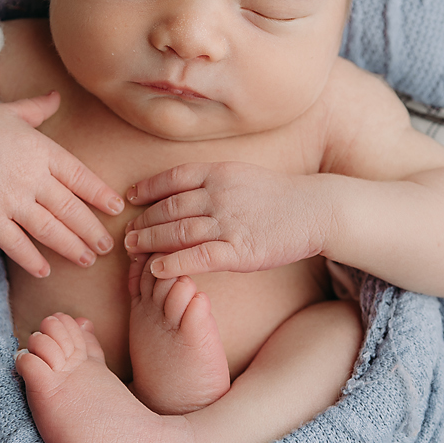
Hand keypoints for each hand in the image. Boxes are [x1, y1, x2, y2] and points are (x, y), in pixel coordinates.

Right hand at [0, 92, 123, 276]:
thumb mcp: (7, 113)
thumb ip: (35, 109)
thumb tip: (56, 95)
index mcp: (41, 150)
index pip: (80, 176)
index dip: (100, 194)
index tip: (116, 208)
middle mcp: (32, 177)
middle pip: (71, 208)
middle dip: (92, 230)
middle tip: (107, 246)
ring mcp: (11, 199)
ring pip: (50, 230)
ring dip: (71, 247)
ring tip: (86, 259)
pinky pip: (16, 244)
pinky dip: (32, 259)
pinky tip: (44, 271)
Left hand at [124, 163, 318, 277]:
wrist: (317, 210)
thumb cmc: (280, 196)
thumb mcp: (243, 176)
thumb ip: (214, 182)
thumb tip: (185, 190)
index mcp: (219, 173)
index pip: (173, 178)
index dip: (148, 189)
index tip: (130, 198)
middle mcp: (219, 194)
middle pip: (169, 208)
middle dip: (143, 222)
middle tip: (126, 235)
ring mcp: (228, 223)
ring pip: (177, 232)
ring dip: (150, 242)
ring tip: (133, 251)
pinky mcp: (239, 250)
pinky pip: (198, 257)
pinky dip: (173, 264)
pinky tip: (157, 269)